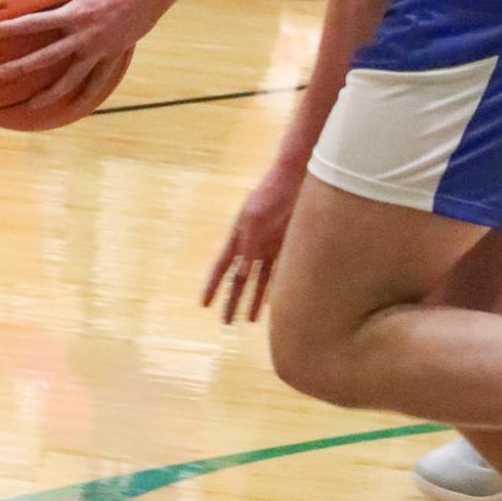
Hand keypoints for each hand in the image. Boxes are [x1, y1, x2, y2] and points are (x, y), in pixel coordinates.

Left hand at [0, 0, 163, 111]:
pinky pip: (98, 81)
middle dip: (23, 66)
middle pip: (48, 57)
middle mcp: (85, 36)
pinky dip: (86, 96)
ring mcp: (100, 49)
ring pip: (72, 78)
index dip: (13, 28)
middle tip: (1, 74)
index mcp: (76, 14)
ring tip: (32, 105)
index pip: (37, 23)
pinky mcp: (113, 55)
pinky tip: (74, 107)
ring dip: (51, 93)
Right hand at [202, 152, 306, 322]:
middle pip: (239, 279)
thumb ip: (249, 245)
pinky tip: (276, 303)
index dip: (212, 286)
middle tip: (226, 323)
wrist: (298, 177)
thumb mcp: (256, 217)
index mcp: (238, 236)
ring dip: (254, 299)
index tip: (203, 304)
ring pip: (260, 280)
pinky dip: (277, 287)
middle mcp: (252, 244)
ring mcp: (270, 245)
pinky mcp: (288, 244)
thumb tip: (242, 272)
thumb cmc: (272, 192)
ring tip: (249, 320)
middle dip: (232, 300)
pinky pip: (280, 272)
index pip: (221, 267)